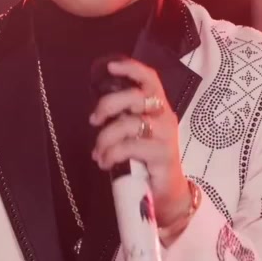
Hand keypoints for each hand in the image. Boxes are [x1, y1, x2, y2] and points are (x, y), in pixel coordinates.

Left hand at [88, 58, 192, 229]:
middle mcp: (165, 116)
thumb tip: (98, 114)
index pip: (150, 79)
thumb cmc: (149, 161)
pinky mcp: (162, 154)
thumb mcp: (137, 135)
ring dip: (106, 138)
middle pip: (136, 97)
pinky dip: (111, 154)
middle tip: (93, 120)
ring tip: (98, 153)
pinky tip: (104, 163)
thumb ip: (124, 120)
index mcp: (159, 108)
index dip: (132, 69)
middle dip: (109, 105)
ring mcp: (165, 135)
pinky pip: (130, 147)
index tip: (111, 67)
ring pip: (129, 124)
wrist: (168, 193)